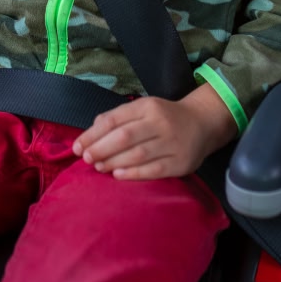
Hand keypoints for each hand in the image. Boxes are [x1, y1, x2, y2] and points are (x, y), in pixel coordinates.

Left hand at [72, 84, 236, 179]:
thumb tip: (91, 131)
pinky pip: (153, 170)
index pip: (114, 120)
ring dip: (113, 162)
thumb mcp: (143, 108)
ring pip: (137, 154)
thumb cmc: (165, 117)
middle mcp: (160, 123)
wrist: (203, 123)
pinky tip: (118, 175)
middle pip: (124, 137)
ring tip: (99, 167)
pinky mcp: (180, 162)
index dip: (92, 135)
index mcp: (148, 107)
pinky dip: (133, 173)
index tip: (77, 147)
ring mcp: (172, 143)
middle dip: (100, 149)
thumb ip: (118, 117)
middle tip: (86, 158)